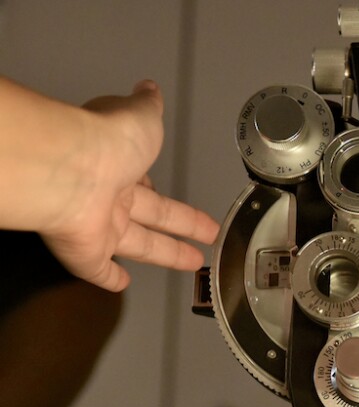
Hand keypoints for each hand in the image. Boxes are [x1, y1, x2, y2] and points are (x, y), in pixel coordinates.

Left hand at [39, 80, 218, 291]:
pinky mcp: (85, 253)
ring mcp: (97, 225)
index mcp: (123, 165)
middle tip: (206, 237)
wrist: (71, 169)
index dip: (160, 191)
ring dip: (166, 254)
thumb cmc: (107, 142)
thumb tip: (149, 89)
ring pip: (138, 244)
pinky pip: (97, 268)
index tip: (170, 196)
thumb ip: (148, 107)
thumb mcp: (142, 116)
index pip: (145, 182)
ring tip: (193, 263)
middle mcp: (110, 195)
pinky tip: (122, 284)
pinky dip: (110, 277)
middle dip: (182, 226)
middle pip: (154, 217)